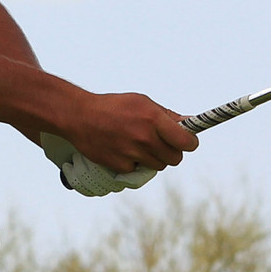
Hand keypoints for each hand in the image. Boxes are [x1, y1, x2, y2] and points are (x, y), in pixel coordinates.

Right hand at [60, 92, 197, 173]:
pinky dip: (135, 162)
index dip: (190, 143)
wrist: (80, 116)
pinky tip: (124, 149)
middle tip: (162, 144)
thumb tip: (190, 122)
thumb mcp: (142, 102)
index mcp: (153, 119)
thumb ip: (166, 115)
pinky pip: (139, 169)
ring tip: (140, 144)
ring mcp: (132, 153)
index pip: (186, 142)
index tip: (187, 141)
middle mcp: (145, 138)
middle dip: (172, 152)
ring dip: (154, 158)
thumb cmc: (114, 106)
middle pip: (175, 158)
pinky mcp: (121, 165)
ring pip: (159, 166)